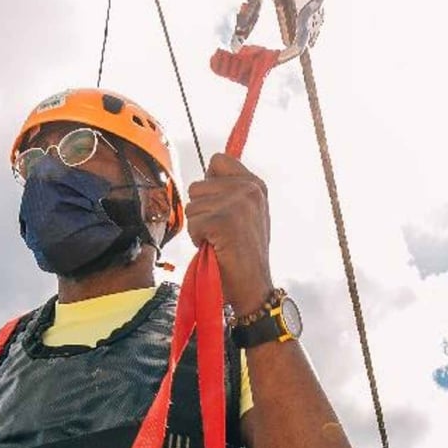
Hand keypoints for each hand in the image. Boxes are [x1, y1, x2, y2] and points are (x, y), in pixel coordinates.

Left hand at [185, 153, 273, 316]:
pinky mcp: (223, 221)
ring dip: (200, 227)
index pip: (218, 161)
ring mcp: (238, 204)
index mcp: (256, 185)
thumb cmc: (244, 254)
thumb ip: (231, 190)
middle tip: (221, 232)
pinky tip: (216, 248)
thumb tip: (208, 172)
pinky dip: (199, 240)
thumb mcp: (246, 213)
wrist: (253, 287)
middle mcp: (249, 190)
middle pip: (198, 186)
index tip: (221, 207)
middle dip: (202, 211)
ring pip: (192, 206)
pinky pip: (193, 224)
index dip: (211, 185)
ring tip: (219, 241)